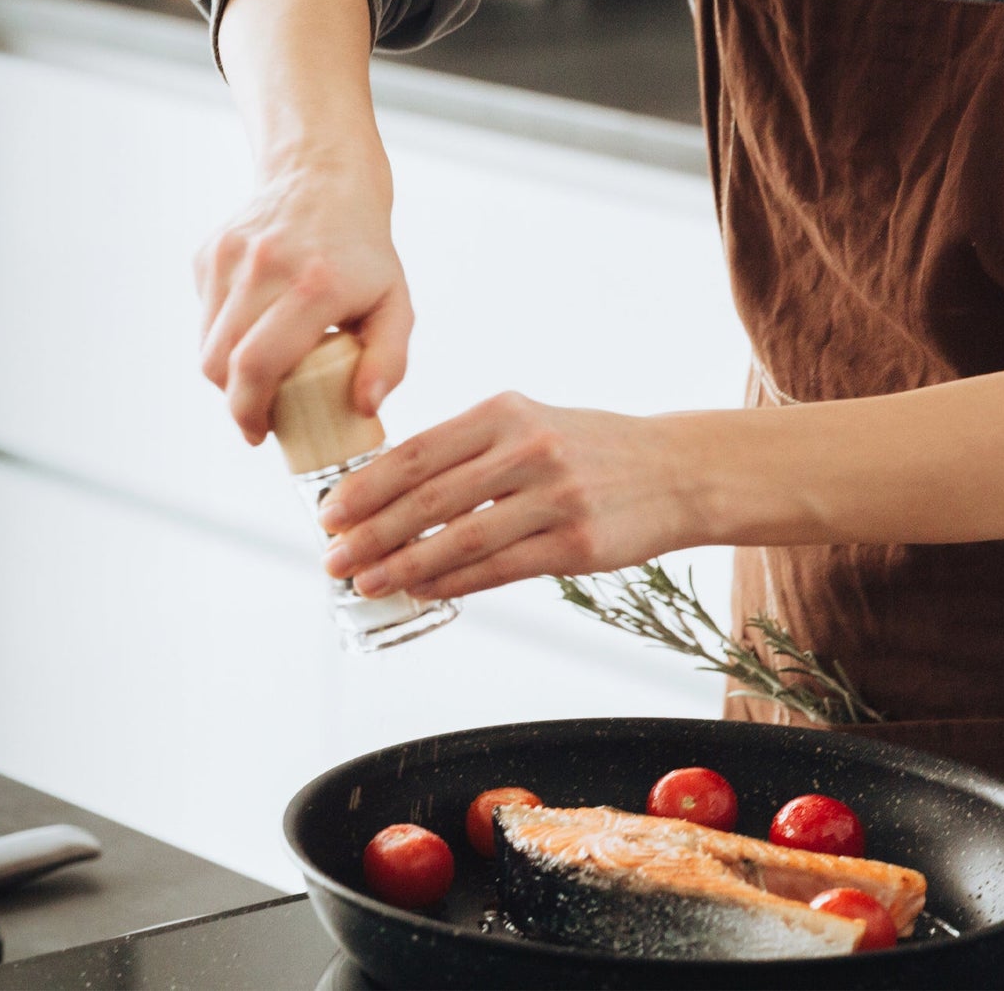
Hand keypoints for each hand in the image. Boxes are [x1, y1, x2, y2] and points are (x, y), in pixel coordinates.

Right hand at [195, 153, 411, 442]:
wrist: (325, 176)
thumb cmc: (363, 252)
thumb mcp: (394, 303)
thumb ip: (388, 359)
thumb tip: (364, 409)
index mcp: (314, 285)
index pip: (257, 364)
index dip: (249, 411)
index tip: (260, 433)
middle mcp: (265, 266)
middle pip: (220, 361)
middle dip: (234, 401)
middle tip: (258, 414)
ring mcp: (231, 255)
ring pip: (206, 342)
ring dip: (226, 371)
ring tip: (260, 372)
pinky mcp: (210, 252)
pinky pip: (205, 314)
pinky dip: (224, 333)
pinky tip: (255, 323)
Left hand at [317, 393, 698, 600]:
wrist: (675, 470)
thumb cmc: (584, 448)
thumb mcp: (526, 422)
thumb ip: (467, 448)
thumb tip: (389, 488)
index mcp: (503, 411)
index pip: (418, 450)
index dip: (366, 485)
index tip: (328, 511)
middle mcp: (526, 448)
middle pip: (429, 497)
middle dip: (370, 531)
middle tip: (332, 556)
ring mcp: (555, 498)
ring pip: (459, 539)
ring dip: (402, 566)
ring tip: (364, 582)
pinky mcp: (577, 545)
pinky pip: (499, 570)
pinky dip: (452, 583)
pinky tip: (420, 591)